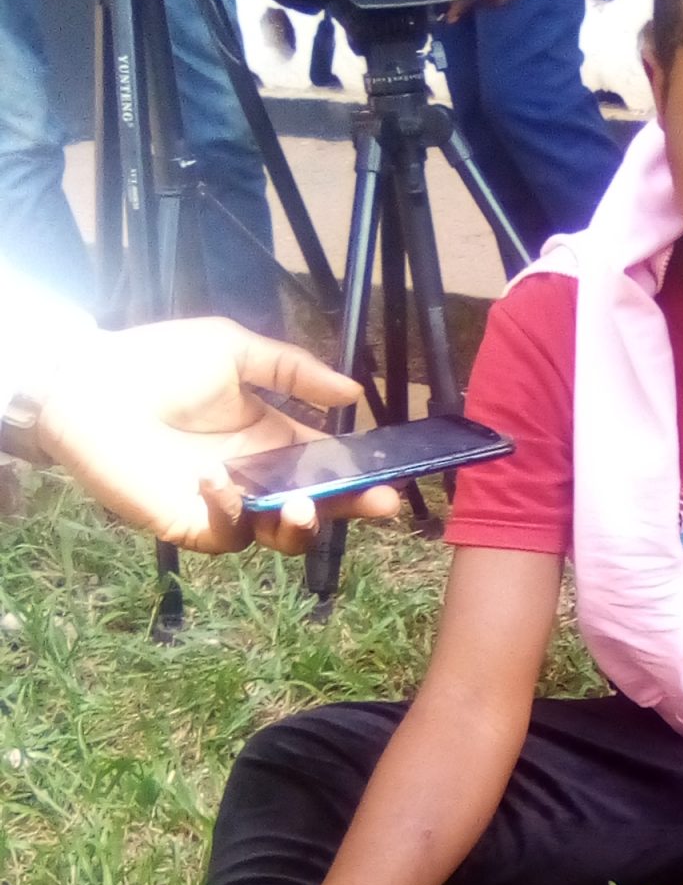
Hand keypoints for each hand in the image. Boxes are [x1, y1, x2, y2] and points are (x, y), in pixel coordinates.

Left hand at [36, 316, 399, 554]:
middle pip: (319, 505)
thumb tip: (353, 392)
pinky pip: (231, 536)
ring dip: (301, 525)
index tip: (391, 476)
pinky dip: (232, 513)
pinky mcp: (197, 526)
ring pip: (282, 534)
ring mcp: (230, 506)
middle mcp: (260, 476)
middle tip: (379, 503)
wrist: (89, 386)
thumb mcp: (233, 349)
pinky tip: (218, 481)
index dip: (362, 473)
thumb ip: (293, 370)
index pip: (329, 464)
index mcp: (274, 437)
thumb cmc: (157, 361)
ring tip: (301, 505)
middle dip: (351, 508)